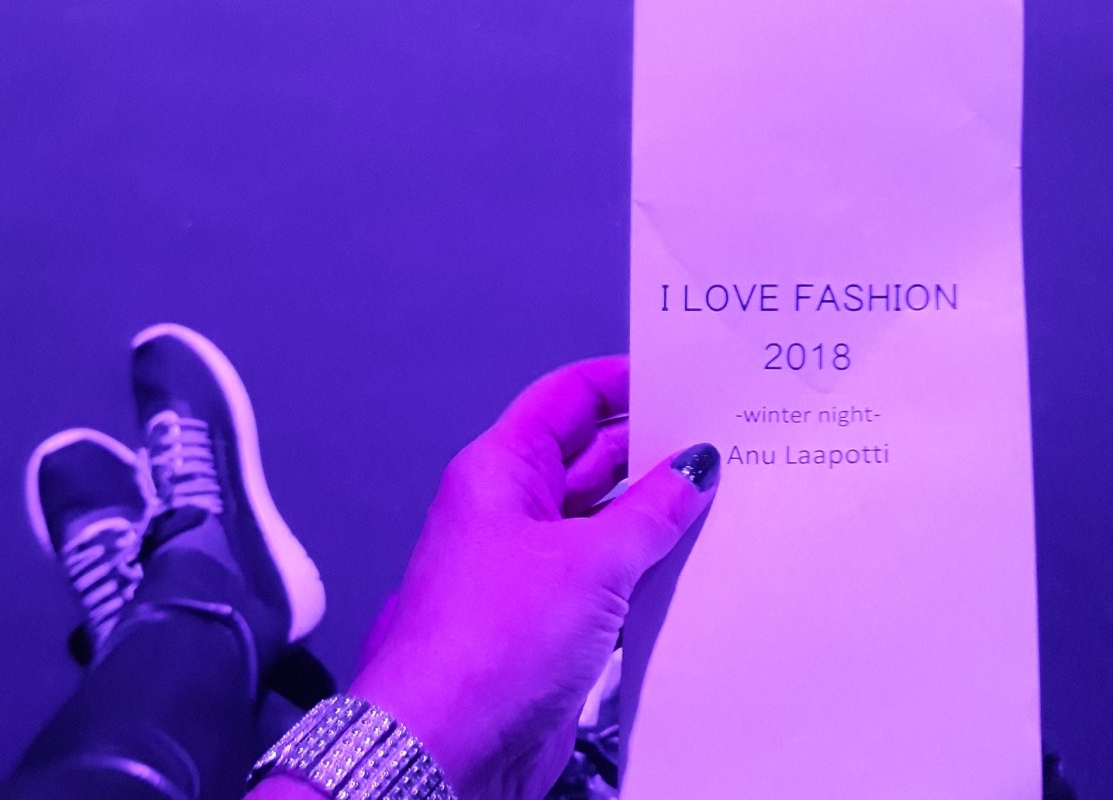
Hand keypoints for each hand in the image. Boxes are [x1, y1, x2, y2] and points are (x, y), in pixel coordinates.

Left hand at [348, 356, 719, 798]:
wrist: (446, 744)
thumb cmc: (492, 638)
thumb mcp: (589, 561)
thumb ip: (651, 512)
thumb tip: (694, 468)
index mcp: (502, 470)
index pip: (566, 399)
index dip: (622, 383)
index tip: (684, 378)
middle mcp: (513, 510)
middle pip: (591, 458)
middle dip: (654, 450)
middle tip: (728, 443)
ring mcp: (531, 567)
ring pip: (605, 520)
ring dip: (657, 515)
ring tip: (730, 499)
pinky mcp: (551, 621)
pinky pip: (608, 578)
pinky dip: (647, 569)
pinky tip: (698, 565)